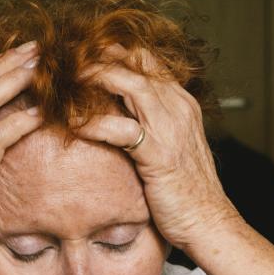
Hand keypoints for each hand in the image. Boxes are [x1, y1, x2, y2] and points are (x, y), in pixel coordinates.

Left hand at [75, 45, 239, 253]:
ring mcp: (170, 128)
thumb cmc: (186, 190)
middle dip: (100, 57)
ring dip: (94, 78)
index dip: (114, 53)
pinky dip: (93, 123)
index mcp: (182, 103)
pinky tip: (72, 124)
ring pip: (129, 84)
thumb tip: (120, 117)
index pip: (147, 61)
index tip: (84, 55)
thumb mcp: (171, 147)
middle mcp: (178, 107)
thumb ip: (151, 125)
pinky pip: (120, 129)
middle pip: (137, 62)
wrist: (207, 221)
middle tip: (68, 60)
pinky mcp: (158, 154)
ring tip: (65, 80)